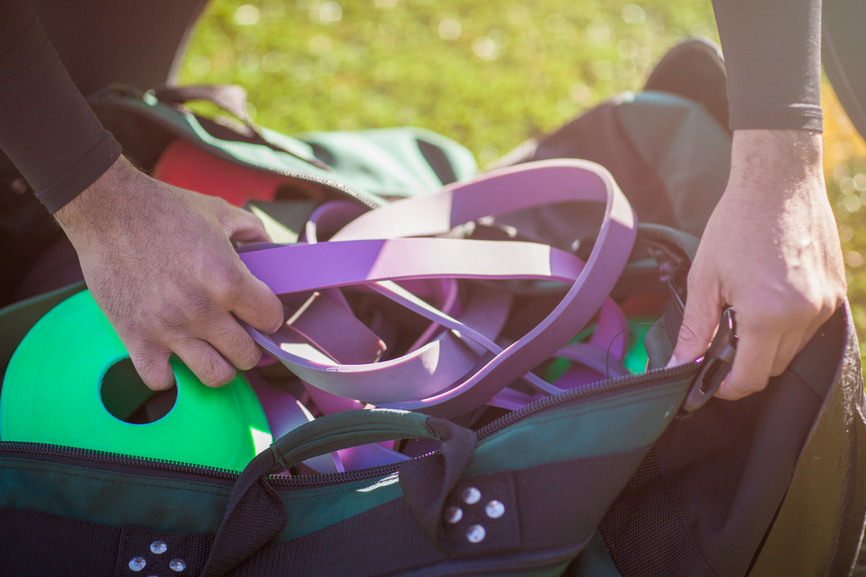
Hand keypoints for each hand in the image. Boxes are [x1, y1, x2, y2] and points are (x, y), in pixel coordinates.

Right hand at [55, 156, 283, 389]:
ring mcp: (169, 328)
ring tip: (212, 351)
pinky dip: (169, 374)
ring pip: (215, 376)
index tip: (259, 315)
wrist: (107, 209)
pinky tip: (171, 356)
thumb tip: (270, 245)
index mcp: (228, 279)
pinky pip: (161, 380)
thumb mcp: (219, 211)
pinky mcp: (136, 338)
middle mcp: (203, 310)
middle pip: (247, 355)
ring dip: (219, 366)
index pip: (271, 320)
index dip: (269, 318)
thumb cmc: (164, 208)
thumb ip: (252, 230)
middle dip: (248, 346)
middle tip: (237, 335)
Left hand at [669, 129, 845, 398]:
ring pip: (792, 351)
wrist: (779, 182)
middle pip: (772, 368)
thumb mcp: (704, 278)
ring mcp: (826, 305)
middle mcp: (804, 315)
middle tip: (719, 337)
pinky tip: (766, 297)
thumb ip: (694, 329)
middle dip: (743, 363)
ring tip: (742, 309)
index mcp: (768, 315)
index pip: (751, 378)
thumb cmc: (736, 224)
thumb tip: (678, 365)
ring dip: (766, 345)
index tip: (709, 379)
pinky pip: (809, 328)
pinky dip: (786, 326)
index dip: (725, 386)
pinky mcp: (835, 293)